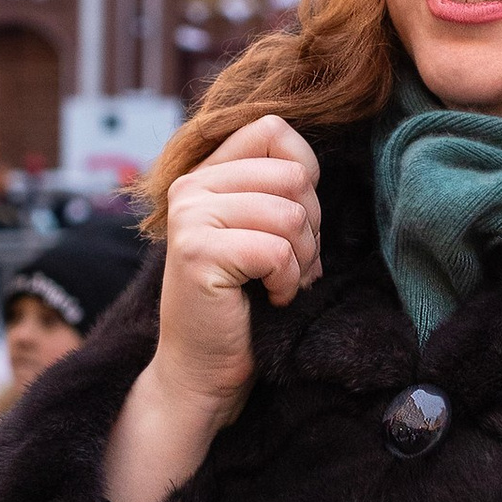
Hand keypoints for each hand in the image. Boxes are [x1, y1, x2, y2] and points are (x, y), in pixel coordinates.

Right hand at [103, 117, 320, 501]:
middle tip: (291, 266)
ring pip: (291, 214)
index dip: (305, 172)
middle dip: (310, 228)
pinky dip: (287, 282)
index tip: (293, 223)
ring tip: (280, 283)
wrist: (201, 371)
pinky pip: (277, 250)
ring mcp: (190, 218)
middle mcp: (190, 187)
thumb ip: (273, 190)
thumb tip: (311, 167)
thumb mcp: (258, 232)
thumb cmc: (241, 304)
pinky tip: (268, 298)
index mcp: (204, 174)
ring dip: (301, 259)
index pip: (272, 130)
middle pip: (293, 175)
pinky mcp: (197, 253)